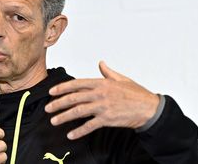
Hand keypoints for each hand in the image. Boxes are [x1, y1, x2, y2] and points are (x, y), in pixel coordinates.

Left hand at [45, 61, 159, 139]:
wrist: (149, 108)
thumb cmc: (136, 94)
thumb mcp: (122, 79)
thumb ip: (108, 72)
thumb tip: (101, 63)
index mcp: (102, 83)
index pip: (77, 84)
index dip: (62, 88)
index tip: (52, 92)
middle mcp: (100, 94)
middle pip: (74, 98)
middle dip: (58, 103)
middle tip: (48, 108)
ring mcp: (103, 107)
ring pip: (78, 112)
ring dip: (64, 117)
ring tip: (54, 121)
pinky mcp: (107, 119)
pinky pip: (89, 126)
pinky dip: (79, 131)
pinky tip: (70, 134)